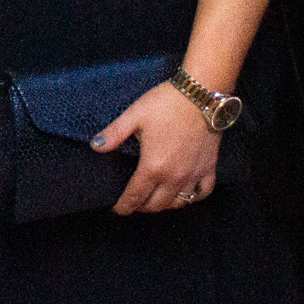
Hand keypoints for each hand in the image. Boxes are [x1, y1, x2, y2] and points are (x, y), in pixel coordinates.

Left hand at [93, 82, 221, 214]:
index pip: (135, 197)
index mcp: (153, 167)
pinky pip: (202, 192)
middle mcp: (174, 177)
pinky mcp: (209, 167)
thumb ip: (114, 134)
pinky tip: (185, 194)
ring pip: (179, 203)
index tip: (118, 209)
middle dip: (142, 207)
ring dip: (165, 205)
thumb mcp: (134, 115)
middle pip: (156, 205)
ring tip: (156, 199)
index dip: (124, 206)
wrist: (201, 95)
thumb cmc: (166, 103)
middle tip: (135, 202)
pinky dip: (193, 198)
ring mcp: (193, 174)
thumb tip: (95, 146)